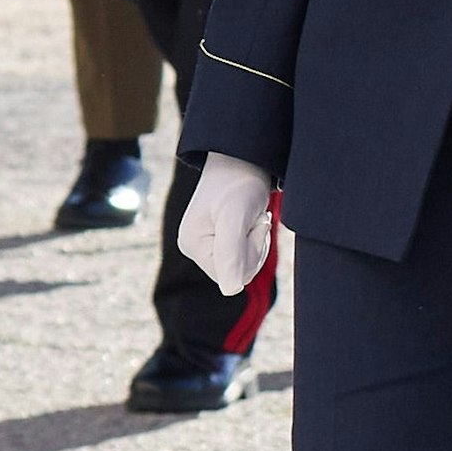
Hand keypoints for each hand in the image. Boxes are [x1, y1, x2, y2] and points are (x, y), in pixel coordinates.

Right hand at [178, 151, 274, 296]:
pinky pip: (246, 256)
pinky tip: (253, 219)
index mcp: (192, 245)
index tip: (250, 223)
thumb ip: (232, 253)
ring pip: (246, 265)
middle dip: (255, 247)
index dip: (249, 253)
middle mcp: (196, 248)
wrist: (243, 159)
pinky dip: (257, 238)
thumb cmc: (239, 183)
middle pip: (239, 272)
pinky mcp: (221, 241)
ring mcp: (208, 245)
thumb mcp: (236, 216)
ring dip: (258, 241)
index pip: (231, 275)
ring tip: (253, 216)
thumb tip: (231, 291)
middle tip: (254, 219)